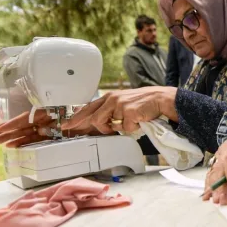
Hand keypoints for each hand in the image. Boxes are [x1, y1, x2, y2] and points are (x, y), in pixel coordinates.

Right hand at [0, 110, 94, 146]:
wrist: (103, 120)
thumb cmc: (94, 115)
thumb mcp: (87, 114)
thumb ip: (76, 118)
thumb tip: (65, 125)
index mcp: (53, 112)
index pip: (30, 118)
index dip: (15, 124)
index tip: (3, 129)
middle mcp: (48, 119)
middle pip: (23, 125)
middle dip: (6, 131)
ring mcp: (49, 128)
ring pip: (26, 133)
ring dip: (10, 137)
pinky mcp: (53, 136)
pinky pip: (35, 139)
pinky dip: (24, 142)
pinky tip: (13, 146)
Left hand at [62, 87, 177, 134]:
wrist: (160, 98)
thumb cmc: (143, 103)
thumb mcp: (123, 103)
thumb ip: (110, 111)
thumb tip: (102, 123)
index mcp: (109, 97)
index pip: (88, 108)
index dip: (76, 118)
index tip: (66, 125)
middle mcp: (111, 99)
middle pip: (94, 119)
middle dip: (102, 129)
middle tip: (111, 130)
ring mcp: (119, 105)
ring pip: (109, 126)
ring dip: (120, 128)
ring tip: (131, 121)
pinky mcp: (128, 112)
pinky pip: (125, 129)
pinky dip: (132, 128)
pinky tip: (139, 120)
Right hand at [203, 138, 226, 204]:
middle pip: (220, 166)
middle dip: (220, 185)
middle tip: (223, 201)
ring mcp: (221, 154)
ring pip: (214, 170)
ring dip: (214, 187)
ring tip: (216, 201)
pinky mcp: (217, 161)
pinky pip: (211, 173)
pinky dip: (209, 185)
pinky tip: (208, 196)